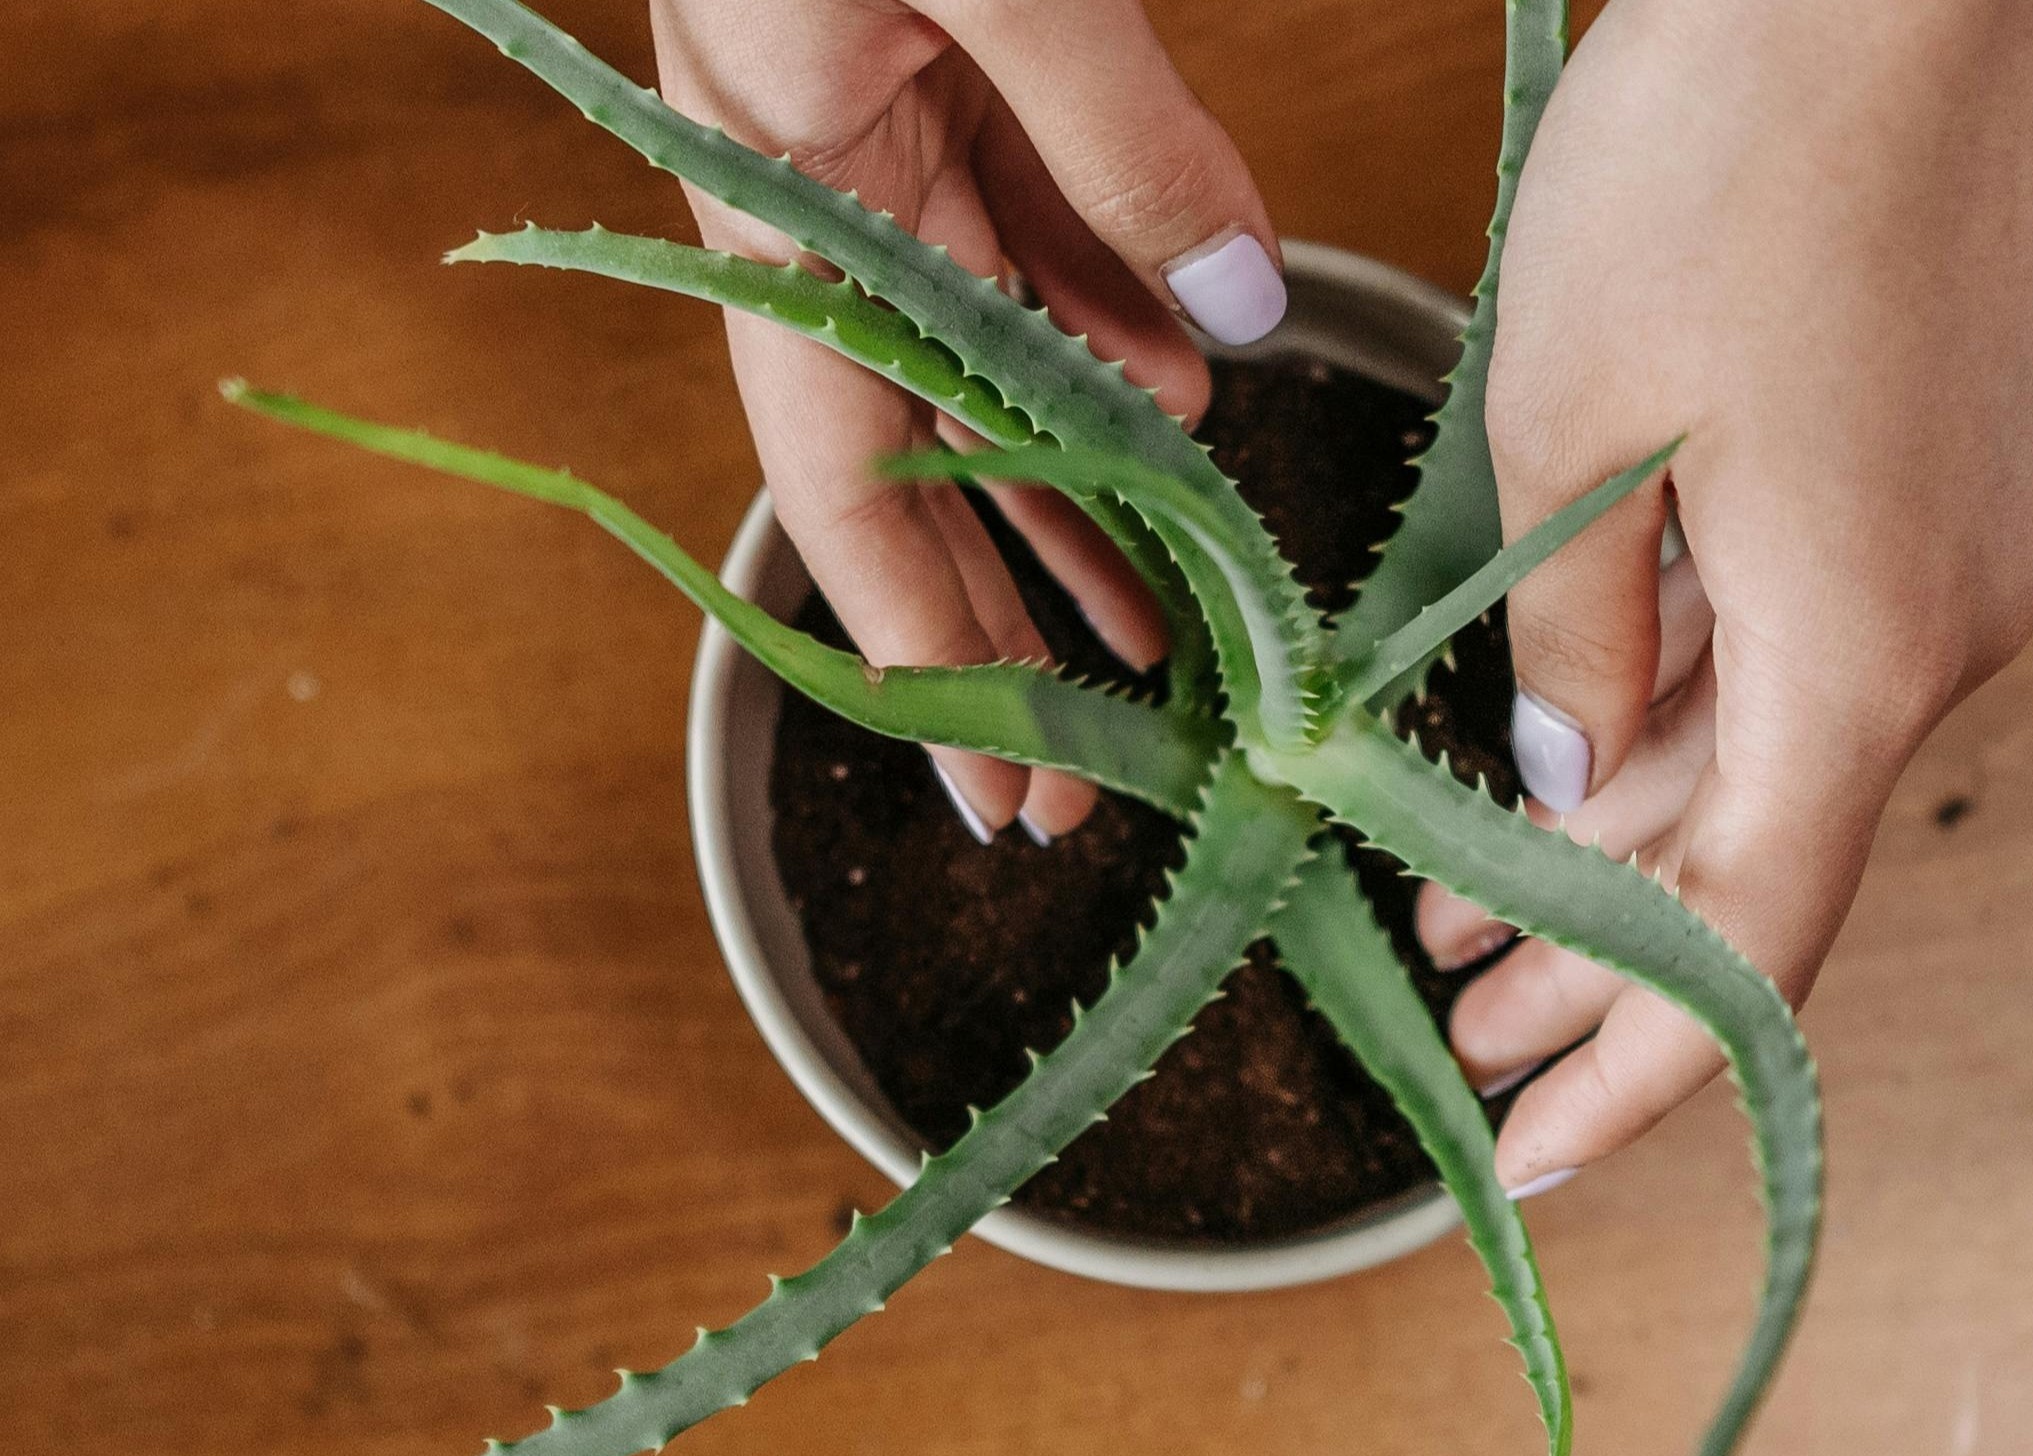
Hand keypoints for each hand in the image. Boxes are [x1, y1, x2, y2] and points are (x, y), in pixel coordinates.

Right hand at [653, 0, 1286, 840]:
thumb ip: (1124, 152)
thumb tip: (1234, 324)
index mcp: (785, 194)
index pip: (845, 485)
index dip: (923, 649)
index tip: (995, 789)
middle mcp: (822, 193)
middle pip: (919, 458)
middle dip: (1007, 614)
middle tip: (1091, 760)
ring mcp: (885, 139)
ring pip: (990, 363)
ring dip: (1077, 485)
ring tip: (1161, 617)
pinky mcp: (955, 76)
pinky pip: (1034, 240)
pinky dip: (1109, 324)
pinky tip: (1174, 395)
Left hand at [1417, 0, 2032, 1193]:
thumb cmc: (1726, 167)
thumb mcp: (1578, 431)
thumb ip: (1568, 643)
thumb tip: (1557, 782)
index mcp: (1857, 653)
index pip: (1744, 945)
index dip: (1631, 1066)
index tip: (1527, 1151)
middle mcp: (1921, 633)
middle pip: (1746, 869)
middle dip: (1590, 967)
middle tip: (1456, 1030)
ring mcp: (1921, 558)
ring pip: (1748, 766)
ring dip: (1604, 850)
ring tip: (1459, 922)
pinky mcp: (1896, 487)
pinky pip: (1769, 666)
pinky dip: (1653, 735)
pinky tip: (1543, 768)